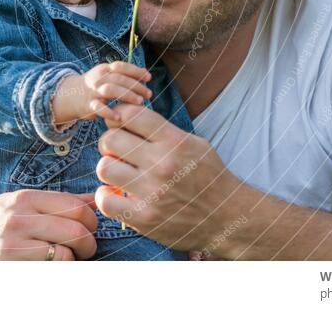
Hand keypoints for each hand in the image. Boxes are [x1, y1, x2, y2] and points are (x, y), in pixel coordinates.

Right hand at [0, 190, 97, 260]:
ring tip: (68, 260)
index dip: (90, 220)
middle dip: (89, 242)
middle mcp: (19, 216)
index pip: (74, 205)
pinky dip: (60, 270)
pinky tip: (51, 269)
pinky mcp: (11, 263)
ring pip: (68, 250)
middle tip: (86, 250)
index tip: (88, 229)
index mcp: (23, 199)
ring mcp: (14, 242)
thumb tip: (92, 199)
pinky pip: (53, 267)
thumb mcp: (15, 209)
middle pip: (76, 227)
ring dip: (75, 259)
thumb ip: (53, 204)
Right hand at [82, 61, 152, 118]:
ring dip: (126, 95)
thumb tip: (146, 72)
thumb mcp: (107, 76)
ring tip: (140, 102)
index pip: (121, 66)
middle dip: (136, 86)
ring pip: (110, 90)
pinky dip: (109, 112)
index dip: (135, 71)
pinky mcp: (88, 105)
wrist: (70, 96)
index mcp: (104, 70)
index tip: (148, 77)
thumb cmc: (95, 86)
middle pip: (119, 78)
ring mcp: (92, 92)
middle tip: (148, 94)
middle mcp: (98, 79)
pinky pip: (98, 108)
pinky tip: (119, 118)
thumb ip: (125, 74)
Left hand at [94, 103, 246, 254]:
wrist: (227, 217)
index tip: (122, 125)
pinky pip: (105, 201)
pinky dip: (106, 197)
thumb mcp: (192, 143)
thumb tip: (120, 115)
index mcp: (175, 141)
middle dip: (110, 143)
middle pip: (110, 139)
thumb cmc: (207, 176)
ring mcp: (153, 192)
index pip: (130, 114)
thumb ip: (159, 129)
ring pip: (104, 168)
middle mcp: (162, 164)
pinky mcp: (145, 218)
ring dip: (109, 169)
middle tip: (118, 152)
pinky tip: (117, 195)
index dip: (119, 116)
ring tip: (120, 174)